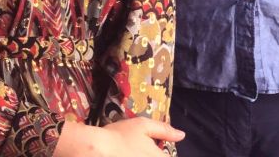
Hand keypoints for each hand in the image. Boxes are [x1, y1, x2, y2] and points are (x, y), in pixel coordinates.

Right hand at [54, 118, 184, 156]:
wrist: (96, 150)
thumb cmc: (120, 136)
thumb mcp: (143, 126)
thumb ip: (164, 130)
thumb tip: (182, 135)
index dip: (161, 153)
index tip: (153, 149)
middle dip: (152, 154)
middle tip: (137, 149)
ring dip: (142, 156)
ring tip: (130, 152)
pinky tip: (125, 155)